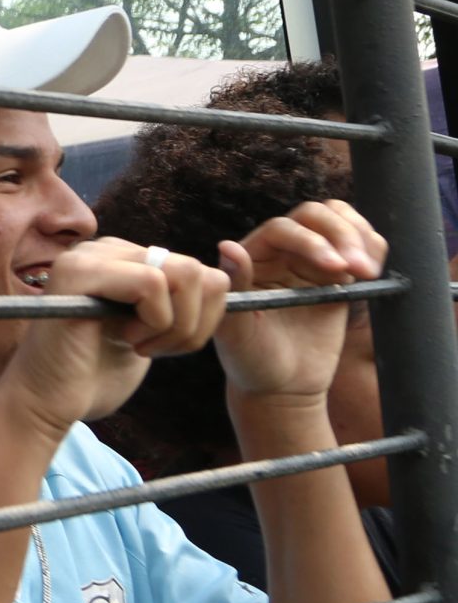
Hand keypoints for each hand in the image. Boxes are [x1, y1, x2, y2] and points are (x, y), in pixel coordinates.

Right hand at [0, 239, 227, 433]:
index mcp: (123, 260)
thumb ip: (177, 303)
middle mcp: (106, 249)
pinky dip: (155, 322)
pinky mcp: (78, 273)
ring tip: (141, 345)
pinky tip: (127, 341)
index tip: (167, 346)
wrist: (45, 404)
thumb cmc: (94, 376)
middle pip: (197, 270)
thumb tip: (221, 278)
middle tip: (157, 349)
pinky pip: (153, 284)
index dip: (203, 317)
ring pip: (183, 273)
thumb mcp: (150, 332)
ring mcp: (89, 257)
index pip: (199, 270)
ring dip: (177, 323)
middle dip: (194, 322)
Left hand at [215, 200, 385, 402]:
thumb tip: (228, 246)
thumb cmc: (251, 360)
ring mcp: (311, 260)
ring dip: (361, 237)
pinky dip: (373, 247)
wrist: (281, 386)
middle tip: (359, 269)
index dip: (310, 241)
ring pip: (340, 221)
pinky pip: (360, 244)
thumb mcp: (237, 330)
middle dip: (342, 234)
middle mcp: (280, 252)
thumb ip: (235, 288)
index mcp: (250, 258)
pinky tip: (372, 272)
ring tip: (368, 273)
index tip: (335, 267)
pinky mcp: (339, 274)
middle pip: (315, 216)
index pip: (282, 229)